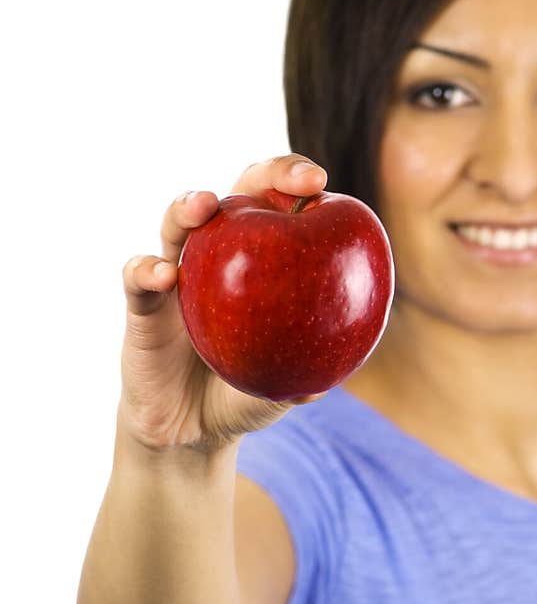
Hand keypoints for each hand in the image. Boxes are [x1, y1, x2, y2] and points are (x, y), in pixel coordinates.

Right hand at [118, 154, 329, 452]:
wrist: (189, 429)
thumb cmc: (245, 393)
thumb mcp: (282, 389)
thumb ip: (303, 379)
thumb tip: (331, 381)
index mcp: (265, 262)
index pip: (286, 206)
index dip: (300, 184)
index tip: (321, 182)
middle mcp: (221, 255)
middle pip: (241, 194)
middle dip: (269, 174)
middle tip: (296, 179)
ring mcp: (179, 273)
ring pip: (178, 223)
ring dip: (188, 207)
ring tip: (202, 206)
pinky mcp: (142, 303)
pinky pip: (138, 277)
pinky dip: (148, 270)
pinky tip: (165, 276)